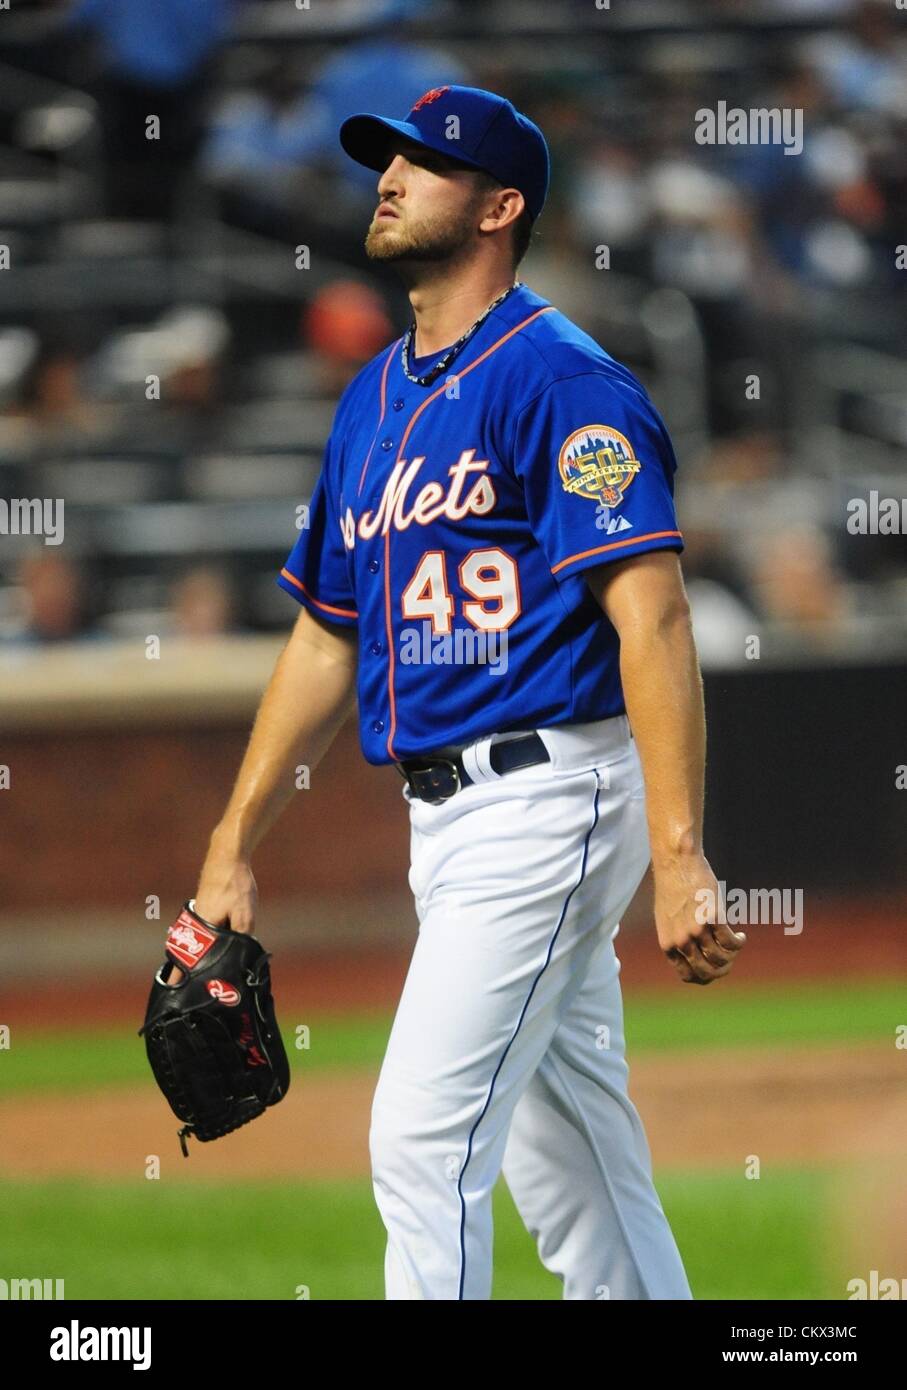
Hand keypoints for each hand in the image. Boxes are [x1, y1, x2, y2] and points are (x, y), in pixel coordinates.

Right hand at [166, 834, 257, 985]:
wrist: (228, 857)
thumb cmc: (235, 885)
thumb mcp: (246, 915)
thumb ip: (243, 938)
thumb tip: (242, 959)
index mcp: (201, 929)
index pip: (183, 959)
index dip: (177, 975)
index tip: (169, 990)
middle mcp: (194, 924)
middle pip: (189, 952)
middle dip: (190, 969)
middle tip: (194, 986)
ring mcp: (198, 915)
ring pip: (197, 941)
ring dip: (201, 954)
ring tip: (208, 970)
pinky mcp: (204, 908)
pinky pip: (203, 931)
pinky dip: (208, 941)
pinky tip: (220, 945)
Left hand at [653, 853, 744, 984]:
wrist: (677, 862)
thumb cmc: (673, 888)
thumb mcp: (667, 919)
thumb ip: (678, 939)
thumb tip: (697, 957)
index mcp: (668, 944)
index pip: (688, 976)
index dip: (705, 977)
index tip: (716, 969)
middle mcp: (681, 941)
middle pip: (708, 972)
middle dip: (723, 970)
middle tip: (731, 960)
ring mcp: (696, 930)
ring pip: (722, 958)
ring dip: (733, 954)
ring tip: (736, 943)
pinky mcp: (712, 917)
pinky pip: (730, 941)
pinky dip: (738, 942)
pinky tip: (741, 936)